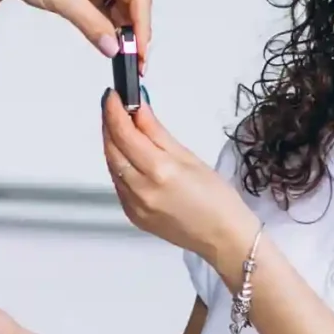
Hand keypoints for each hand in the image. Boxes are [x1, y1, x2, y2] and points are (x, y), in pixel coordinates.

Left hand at [0, 0, 154, 61]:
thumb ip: (92, 25)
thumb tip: (114, 48)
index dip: (143, 27)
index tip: (140, 53)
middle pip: (134, 5)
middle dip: (135, 33)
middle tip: (134, 62)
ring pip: (121, 11)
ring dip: (121, 33)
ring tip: (119, 55)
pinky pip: (106, 13)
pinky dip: (106, 29)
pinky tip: (104, 43)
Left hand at [101, 93, 258, 274]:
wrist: (223, 238)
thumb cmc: (217, 198)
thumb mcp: (189, 157)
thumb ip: (157, 133)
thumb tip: (139, 110)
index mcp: (159, 172)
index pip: (124, 134)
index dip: (114, 111)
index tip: (112, 95)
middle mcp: (141, 190)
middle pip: (112, 149)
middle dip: (110, 125)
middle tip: (115, 106)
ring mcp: (134, 206)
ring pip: (113, 167)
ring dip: (113, 144)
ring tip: (123, 127)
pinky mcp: (132, 216)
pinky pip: (119, 184)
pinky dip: (120, 165)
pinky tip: (130, 156)